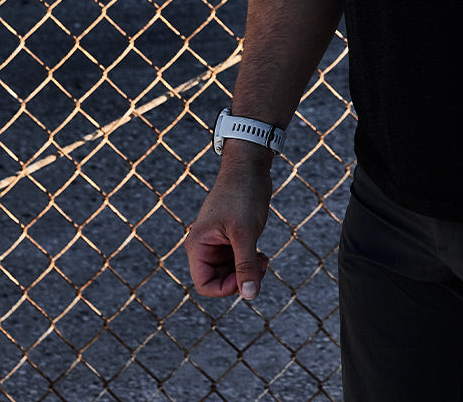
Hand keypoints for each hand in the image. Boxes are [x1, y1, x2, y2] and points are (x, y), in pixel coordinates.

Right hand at [185, 159, 272, 299]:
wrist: (250, 166)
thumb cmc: (243, 195)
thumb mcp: (246, 233)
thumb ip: (246, 265)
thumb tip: (250, 295)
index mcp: (198, 246)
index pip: (205, 285)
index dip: (227, 288)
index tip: (248, 276)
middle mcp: (205, 246)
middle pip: (219, 280)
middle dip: (241, 278)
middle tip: (262, 265)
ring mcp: (218, 242)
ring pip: (230, 271)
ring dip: (248, 270)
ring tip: (264, 259)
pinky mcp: (231, 236)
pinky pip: (237, 259)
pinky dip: (250, 261)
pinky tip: (263, 255)